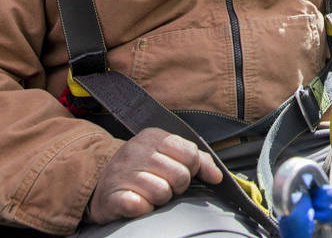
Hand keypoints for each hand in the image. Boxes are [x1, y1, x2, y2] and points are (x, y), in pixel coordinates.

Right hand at [87, 128, 221, 223]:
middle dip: (177, 186)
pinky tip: (137, 202)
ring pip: (162, 192)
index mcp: (154, 136)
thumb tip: (218, 176)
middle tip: (164, 185)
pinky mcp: (111, 196)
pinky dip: (143, 208)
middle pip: (180, 175)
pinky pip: (140, 206)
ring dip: (160, 198)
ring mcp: (121, 173)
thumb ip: (198, 160)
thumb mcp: (169, 154)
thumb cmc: (143, 168)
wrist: (100, 183)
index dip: (191, 169)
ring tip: (149, 193)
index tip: (182, 172)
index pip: (190, 154)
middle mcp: (136, 151)